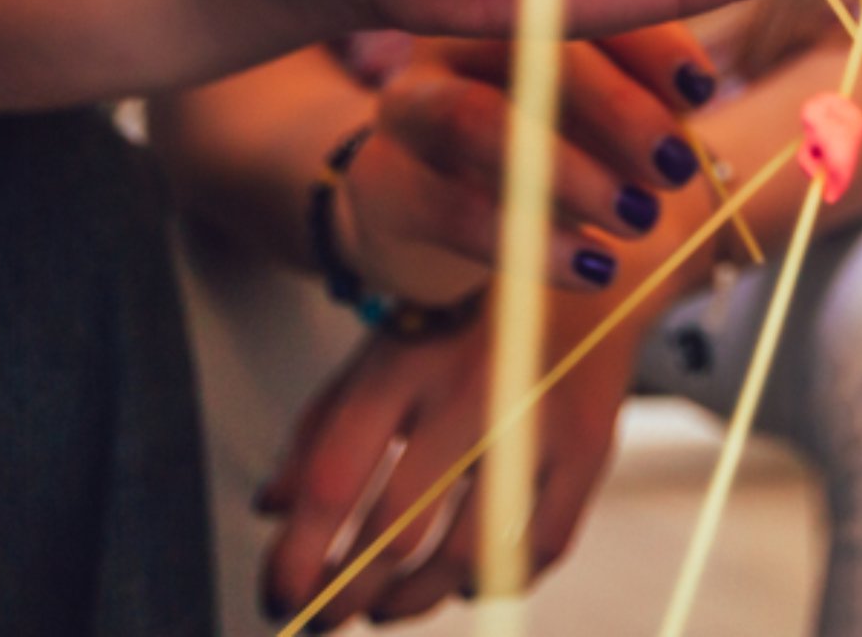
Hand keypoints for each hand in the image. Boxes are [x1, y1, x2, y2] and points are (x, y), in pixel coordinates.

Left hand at [259, 295, 633, 626]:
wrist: (586, 261)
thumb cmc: (472, 311)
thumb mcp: (388, 344)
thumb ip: (324, 423)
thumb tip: (271, 509)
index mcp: (408, 355)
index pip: (335, 478)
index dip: (296, 557)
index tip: (279, 596)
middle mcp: (471, 385)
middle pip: (395, 530)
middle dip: (347, 594)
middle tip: (327, 614)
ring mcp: (537, 416)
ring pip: (464, 554)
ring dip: (412, 601)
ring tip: (388, 606)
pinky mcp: (590, 442)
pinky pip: (539, 547)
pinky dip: (496, 580)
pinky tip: (468, 580)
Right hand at [345, 26, 719, 297]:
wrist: (419, 216)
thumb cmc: (533, 148)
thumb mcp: (591, 114)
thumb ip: (640, 94)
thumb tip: (698, 96)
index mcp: (512, 6)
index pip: (580, 1)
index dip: (648, 43)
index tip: (701, 91)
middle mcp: (453, 40)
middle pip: (529, 50)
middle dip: (616, 109)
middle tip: (675, 167)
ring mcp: (408, 109)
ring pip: (477, 122)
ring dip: (572, 176)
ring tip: (638, 218)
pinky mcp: (384, 186)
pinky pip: (454, 211)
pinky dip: (535, 245)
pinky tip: (594, 266)